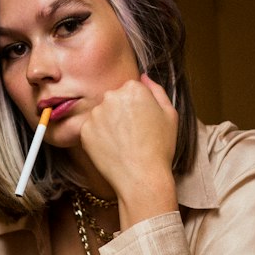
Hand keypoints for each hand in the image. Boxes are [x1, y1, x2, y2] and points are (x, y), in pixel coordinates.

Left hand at [79, 74, 178, 226]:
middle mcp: (111, 96)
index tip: (142, 121)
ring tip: (123, 144)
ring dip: (109, 125)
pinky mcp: (84, 131)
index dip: (138, 107)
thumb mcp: (170, 114)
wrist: (142, 177)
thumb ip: (157, 90)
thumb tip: (143, 77)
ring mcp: (95, 114)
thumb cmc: (160, 148)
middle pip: (114, 100)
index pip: (131, 90)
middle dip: (121, 113)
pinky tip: (112, 150)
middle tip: (133, 134)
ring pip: (102, 115)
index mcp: (133, 88)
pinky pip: (92, 130)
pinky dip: (99, 139)